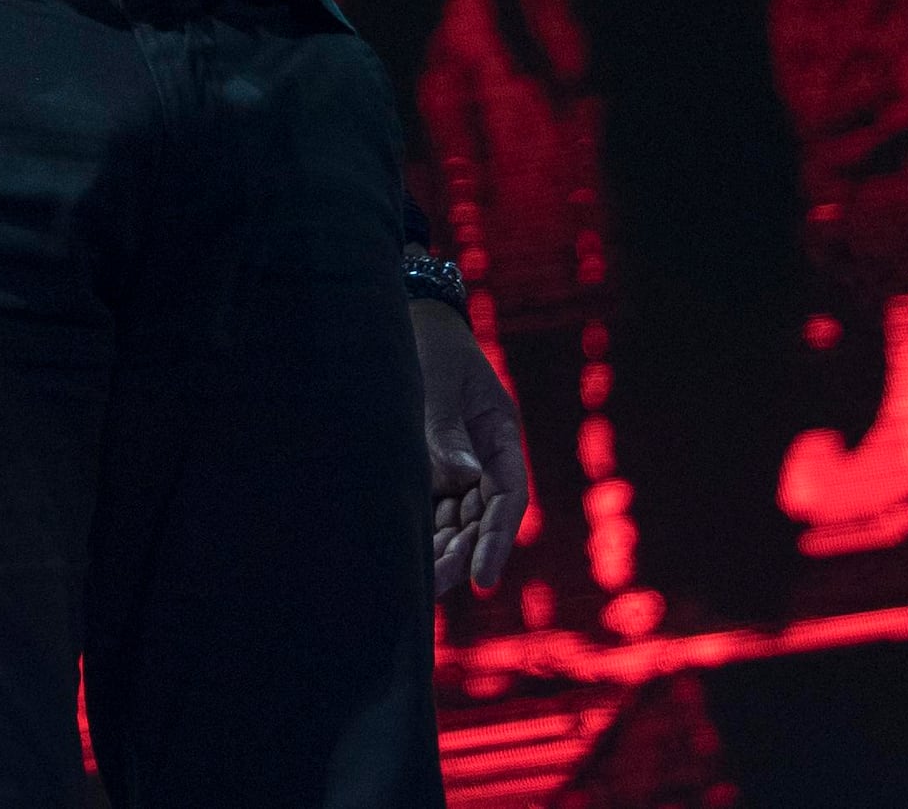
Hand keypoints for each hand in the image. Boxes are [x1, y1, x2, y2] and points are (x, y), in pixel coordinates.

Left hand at [415, 301, 528, 599]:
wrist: (412, 317)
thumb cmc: (432, 344)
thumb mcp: (439, 380)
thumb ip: (445, 429)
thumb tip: (460, 477)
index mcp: (500, 437)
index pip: (507, 501)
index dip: (495, 542)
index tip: (483, 578)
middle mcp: (484, 457)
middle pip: (479, 519)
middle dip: (460, 556)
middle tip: (430, 589)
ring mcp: (458, 462)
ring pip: (455, 518)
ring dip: (440, 549)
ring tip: (415, 585)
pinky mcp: (430, 462)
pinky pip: (431, 502)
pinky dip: (420, 527)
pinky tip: (401, 554)